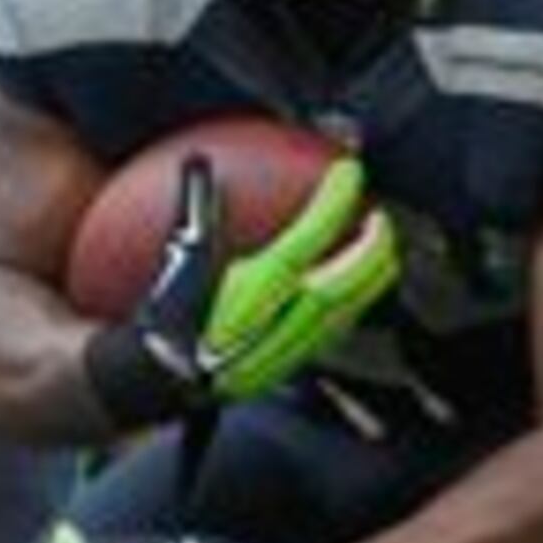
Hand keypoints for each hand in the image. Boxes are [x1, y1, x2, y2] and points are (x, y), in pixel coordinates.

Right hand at [140, 154, 399, 405]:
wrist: (164, 381)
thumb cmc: (165, 318)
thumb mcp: (177, 256)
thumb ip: (194, 207)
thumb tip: (198, 161)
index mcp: (257, 287)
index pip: (311, 237)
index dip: (336, 201)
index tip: (349, 171)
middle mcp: (284, 317)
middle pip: (351, 278)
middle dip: (374, 244)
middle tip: (377, 214)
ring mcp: (294, 344)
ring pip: (351, 306)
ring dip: (371, 274)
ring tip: (373, 249)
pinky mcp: (293, 362)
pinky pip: (336, 326)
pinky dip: (352, 298)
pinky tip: (344, 286)